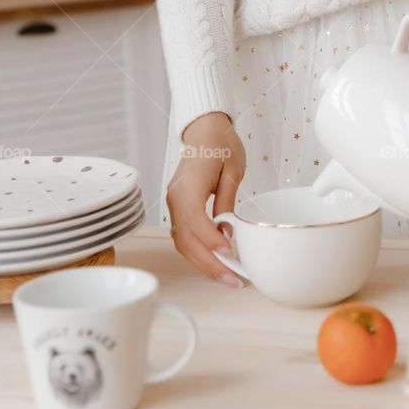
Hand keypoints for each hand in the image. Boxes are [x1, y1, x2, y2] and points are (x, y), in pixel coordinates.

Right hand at [166, 111, 246, 286]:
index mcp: (189, 186)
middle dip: (210, 264)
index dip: (212, 241)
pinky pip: (184, 235)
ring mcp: (174, 203)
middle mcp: (176, 198)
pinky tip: (216, 261)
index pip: (195, 222)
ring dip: (204, 263)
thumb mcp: (232, 170)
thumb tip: (228, 229)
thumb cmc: (220, 143)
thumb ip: (227, 201)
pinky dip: (199, 252)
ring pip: (183, 243)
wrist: (205, 129)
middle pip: (186, 240)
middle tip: (233, 279)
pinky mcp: (178, 207)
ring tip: (227, 277)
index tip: (231, 253)